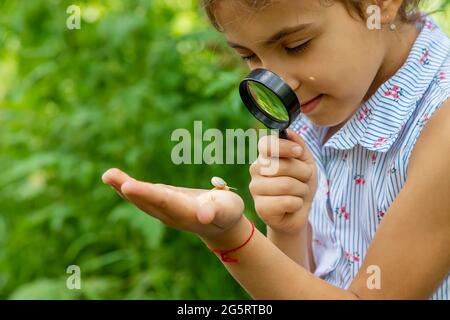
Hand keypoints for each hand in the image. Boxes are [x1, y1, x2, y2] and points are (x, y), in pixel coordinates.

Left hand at [102, 168, 244, 240]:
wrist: (221, 224)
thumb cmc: (228, 213)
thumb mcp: (228, 211)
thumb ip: (216, 211)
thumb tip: (204, 215)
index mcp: (186, 212)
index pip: (163, 201)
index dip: (146, 193)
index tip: (128, 186)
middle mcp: (170, 213)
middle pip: (146, 200)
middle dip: (127, 188)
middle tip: (108, 175)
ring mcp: (164, 210)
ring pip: (141, 199)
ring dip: (123, 187)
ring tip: (108, 174)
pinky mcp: (162, 203)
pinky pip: (143, 196)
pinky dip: (129, 188)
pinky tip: (116, 180)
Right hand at [249, 129, 316, 233]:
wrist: (297, 213)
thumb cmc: (300, 185)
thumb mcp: (306, 163)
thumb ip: (299, 146)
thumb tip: (289, 131)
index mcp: (265, 156)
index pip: (266, 144)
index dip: (284, 147)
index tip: (298, 153)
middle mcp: (256, 169)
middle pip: (281, 165)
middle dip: (302, 173)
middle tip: (304, 180)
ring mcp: (255, 188)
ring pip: (286, 184)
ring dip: (301, 190)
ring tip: (298, 194)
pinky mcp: (260, 207)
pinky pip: (286, 201)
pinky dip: (297, 203)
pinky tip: (293, 205)